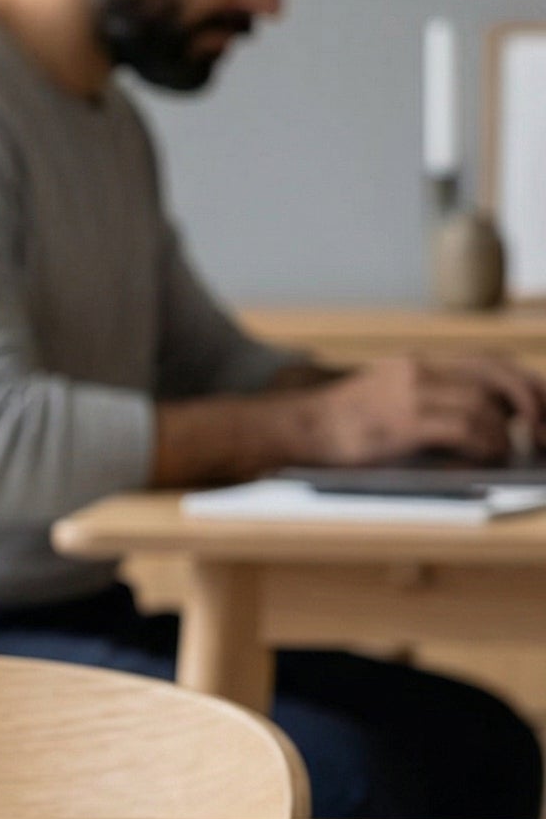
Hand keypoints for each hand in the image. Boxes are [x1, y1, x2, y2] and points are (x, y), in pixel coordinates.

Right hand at [306, 354, 545, 466]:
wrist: (297, 428)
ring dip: (503, 434)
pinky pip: (464, 429)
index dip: (523, 383)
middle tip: (540, 431)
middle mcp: (418, 370)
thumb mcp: (388, 395)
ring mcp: (410, 394)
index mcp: (417, 364)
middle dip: (530, 401)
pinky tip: (482, 456)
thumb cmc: (341, 423)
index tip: (540, 408)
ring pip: (484, 405)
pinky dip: (484, 444)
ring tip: (501, 453)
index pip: (488, 362)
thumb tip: (487, 416)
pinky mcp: (404, 422)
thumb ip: (430, 397)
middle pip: (496, 375)